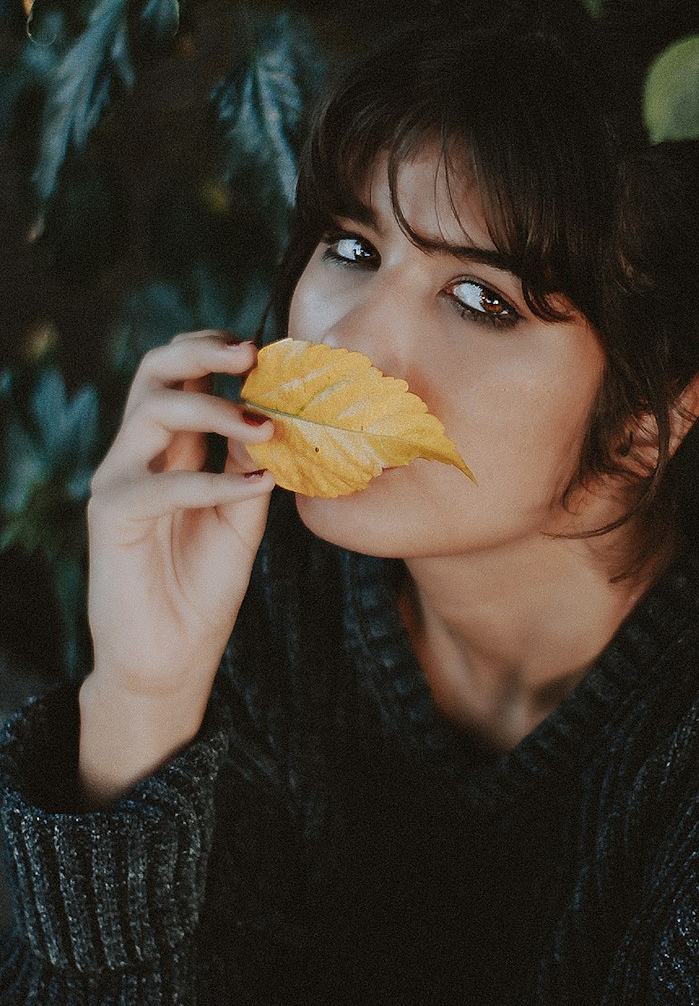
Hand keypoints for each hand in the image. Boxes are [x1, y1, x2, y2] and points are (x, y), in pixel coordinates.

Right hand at [80, 332, 274, 802]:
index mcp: (171, 447)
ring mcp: (119, 479)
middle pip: (155, 372)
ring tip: (265, 426)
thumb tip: (280, 417)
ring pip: (153, 411)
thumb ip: (253, 466)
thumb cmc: (205, 585)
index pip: (183, 374)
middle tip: (253, 354)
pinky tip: (253, 489)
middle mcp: (139, 452)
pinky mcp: (111, 515)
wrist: (173, 656)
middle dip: (203, 352)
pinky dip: (211, 481)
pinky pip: (160, 483)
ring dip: (215, 411)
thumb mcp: (243, 515)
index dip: (218, 351)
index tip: (269, 349)